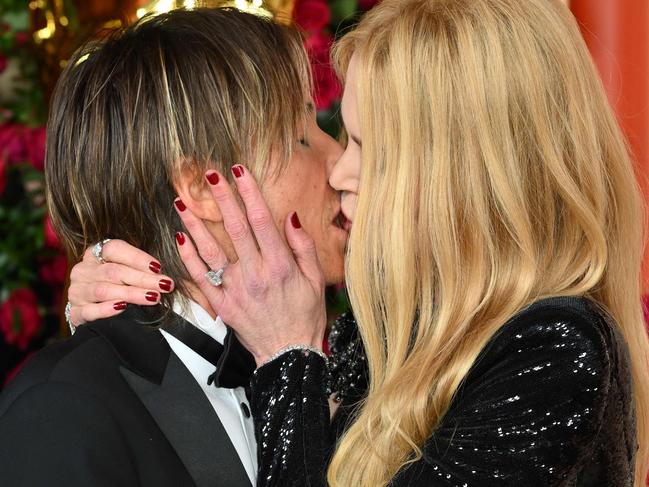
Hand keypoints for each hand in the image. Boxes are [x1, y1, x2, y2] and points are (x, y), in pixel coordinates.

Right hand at [67, 240, 174, 326]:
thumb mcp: (130, 270)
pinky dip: (106, 309)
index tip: (158, 267)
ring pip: (104, 290)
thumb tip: (170, 258)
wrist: (98, 315)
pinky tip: (122, 307)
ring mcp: (76, 291)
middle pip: (113, 271)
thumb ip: (144, 266)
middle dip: (143, 278)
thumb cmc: (121, 286)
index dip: (137, 257)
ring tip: (153, 297)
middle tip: (165, 285)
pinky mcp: (75, 313)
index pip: (114, 248)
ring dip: (132, 293)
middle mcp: (83, 270)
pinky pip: (89, 311)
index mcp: (95, 253)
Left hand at [174, 165, 326, 365]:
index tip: (239, 171)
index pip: (261, 220)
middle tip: (209, 174)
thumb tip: (290, 216)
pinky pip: (201, 278)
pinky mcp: (222, 305)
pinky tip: (180, 237)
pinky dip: (188, 257)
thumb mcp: (316, 279)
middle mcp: (256, 274)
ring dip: (196, 223)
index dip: (249, 193)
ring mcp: (236, 290)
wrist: (288, 354)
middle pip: (235, 228)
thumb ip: (302, 246)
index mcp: (280, 265)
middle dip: (222, 198)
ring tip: (182, 200)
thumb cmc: (305, 315)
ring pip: (211, 250)